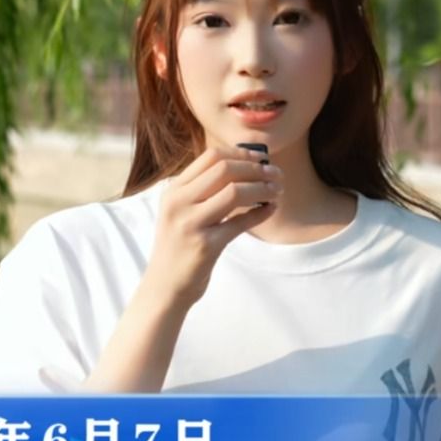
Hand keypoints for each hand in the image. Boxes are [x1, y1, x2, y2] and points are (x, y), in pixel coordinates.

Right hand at [143, 145, 282, 308]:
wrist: (164, 286)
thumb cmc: (179, 246)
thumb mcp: (180, 211)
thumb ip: (202, 190)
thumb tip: (244, 166)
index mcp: (174, 190)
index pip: (211, 157)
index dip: (240, 153)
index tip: (260, 158)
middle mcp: (179, 202)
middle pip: (225, 169)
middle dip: (256, 169)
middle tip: (275, 174)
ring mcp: (191, 224)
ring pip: (235, 192)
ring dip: (262, 188)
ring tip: (276, 191)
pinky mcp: (205, 245)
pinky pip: (240, 223)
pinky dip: (260, 213)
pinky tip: (271, 209)